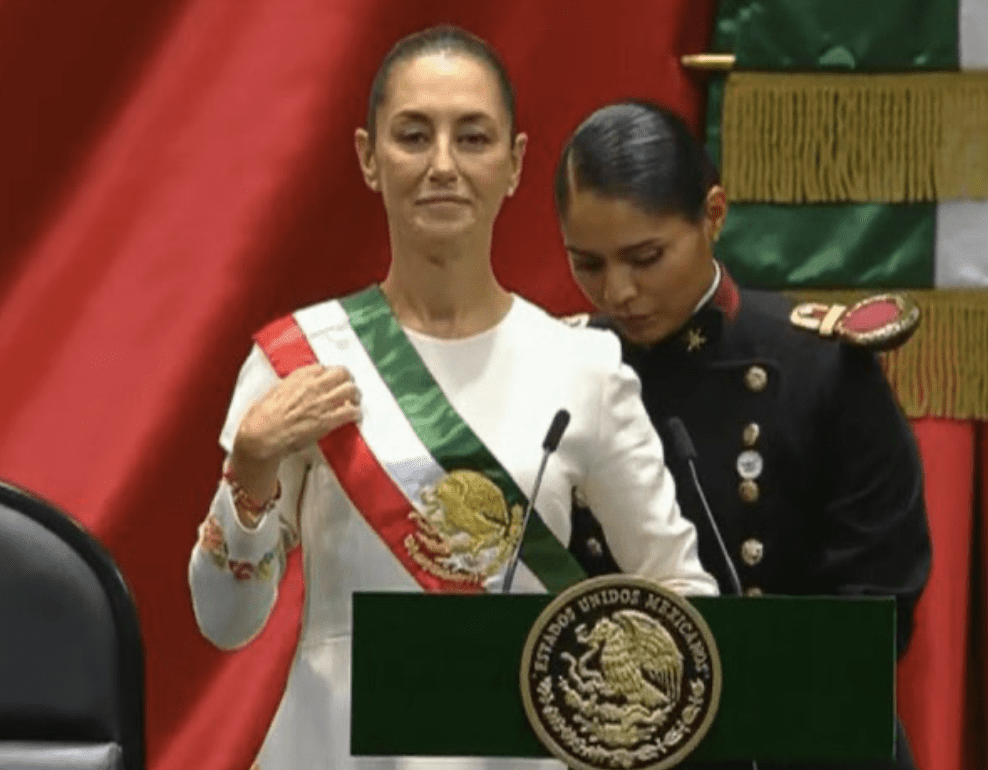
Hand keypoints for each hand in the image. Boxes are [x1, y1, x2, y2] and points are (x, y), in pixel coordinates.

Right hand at [227, 365, 360, 507]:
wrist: (263, 435)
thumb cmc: (264, 416)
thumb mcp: (275, 390)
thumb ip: (291, 384)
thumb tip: (299, 384)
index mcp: (299, 377)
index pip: (324, 367)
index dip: (330, 375)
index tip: (331, 382)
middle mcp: (312, 386)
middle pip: (342, 373)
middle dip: (347, 380)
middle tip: (348, 389)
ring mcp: (321, 403)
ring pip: (350, 390)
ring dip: (355, 396)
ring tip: (354, 402)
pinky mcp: (326, 420)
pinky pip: (350, 411)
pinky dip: (355, 413)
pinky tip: (354, 416)